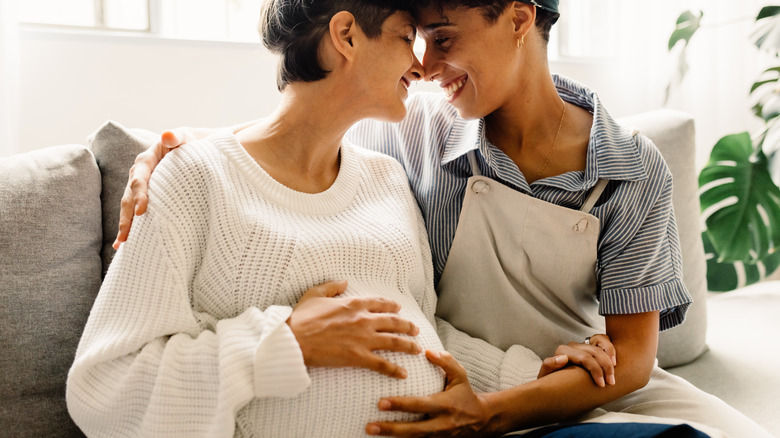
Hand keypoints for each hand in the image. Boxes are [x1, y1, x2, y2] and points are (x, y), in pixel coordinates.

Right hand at [113, 128, 189, 248]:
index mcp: (146, 160)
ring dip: (125, 226)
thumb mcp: (185, 138)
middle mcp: (139, 174)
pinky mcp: (147, 196)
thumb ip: (177, 137)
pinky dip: (132, 226)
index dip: (139, 195)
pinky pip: (136, 211)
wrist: (191, 148)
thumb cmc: (189, 143)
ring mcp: (141, 187)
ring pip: (129, 207)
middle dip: (126, 217)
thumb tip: (168, 135)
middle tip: (126, 238)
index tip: (142, 212)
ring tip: (122, 245)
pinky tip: (128, 243)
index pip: (140, 179)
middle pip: (129, 197)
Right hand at [288, 280, 421, 378]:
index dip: (392, 306)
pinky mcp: (358, 357)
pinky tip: (404, 373)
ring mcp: (363, 339)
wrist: (294, 339)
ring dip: (409, 346)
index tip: (398, 309)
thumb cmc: (301, 318)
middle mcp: (363, 320)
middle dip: (407, 326)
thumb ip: (331, 287)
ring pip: (394, 342)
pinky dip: (395, 369)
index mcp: (354, 304)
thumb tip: (344, 281)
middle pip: (394, 322)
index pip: (380, 303)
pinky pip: (382, 364)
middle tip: (416, 329)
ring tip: (418, 349)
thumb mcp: (314, 295)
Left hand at [366, 350, 496, 436]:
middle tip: (370, 425)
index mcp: (446, 405)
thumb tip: (427, 351)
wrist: (479, 420)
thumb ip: (446, 362)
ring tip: (370, 431)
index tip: (381, 402)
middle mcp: (441, 424)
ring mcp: (437, 436)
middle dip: (391, 429)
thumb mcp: (461, 375)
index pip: (421, 405)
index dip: (401, 405)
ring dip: (391, 437)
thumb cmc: (465, 393)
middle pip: (414, 430)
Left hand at [538, 333, 616, 386]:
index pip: (585, 358)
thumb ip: (550, 365)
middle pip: (595, 351)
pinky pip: (602, 340)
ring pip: (600, 341)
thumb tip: (562, 358)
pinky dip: (610, 347)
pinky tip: (614, 360)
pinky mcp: (589, 345)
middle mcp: (573, 346)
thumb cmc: (550, 381)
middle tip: (611, 383)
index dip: (596, 370)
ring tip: (615, 369)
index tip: (601, 385)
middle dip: (606, 367)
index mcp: (563, 351)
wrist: (552, 382)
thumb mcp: (546, 376)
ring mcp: (581, 344)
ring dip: (610, 355)